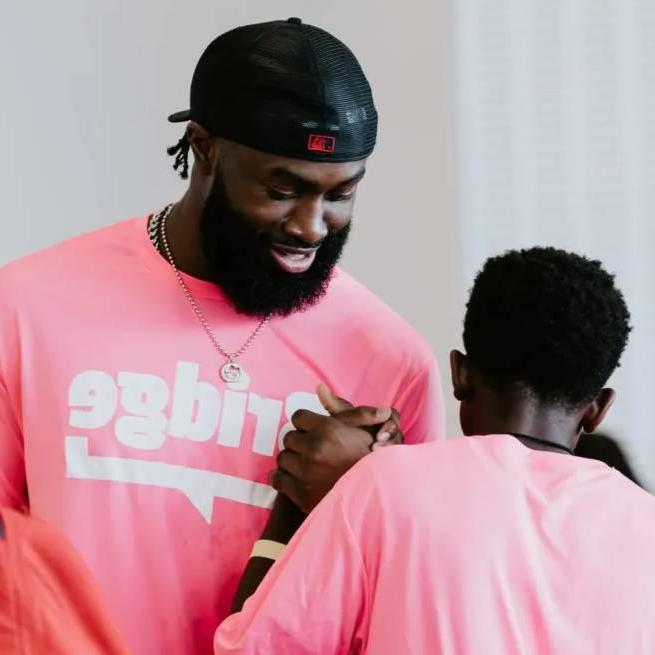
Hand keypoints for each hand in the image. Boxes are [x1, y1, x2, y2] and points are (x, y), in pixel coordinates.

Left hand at [270, 385, 403, 512]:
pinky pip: (277, 479)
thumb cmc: (368, 458)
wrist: (374, 496)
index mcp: (328, 429)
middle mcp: (315, 449)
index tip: (314, 433)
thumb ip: (337, 406)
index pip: (298, 417)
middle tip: (312, 451)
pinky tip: (296, 479)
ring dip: (292, 461)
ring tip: (307, 466)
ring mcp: (306, 472)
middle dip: (299, 443)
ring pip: (283, 458)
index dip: (306, 425)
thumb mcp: (359, 428)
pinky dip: (284, 479)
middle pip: (289, 438)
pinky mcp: (300, 494)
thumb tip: (319, 387)